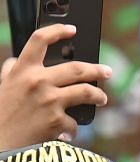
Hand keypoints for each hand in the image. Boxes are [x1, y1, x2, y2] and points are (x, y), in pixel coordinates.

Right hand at [0, 24, 110, 146]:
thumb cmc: (1, 113)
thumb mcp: (2, 86)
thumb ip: (11, 71)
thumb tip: (16, 60)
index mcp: (22, 70)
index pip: (39, 40)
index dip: (57, 30)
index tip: (72, 29)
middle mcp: (37, 81)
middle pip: (77, 68)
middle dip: (97, 69)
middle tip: (107, 71)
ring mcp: (49, 101)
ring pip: (86, 91)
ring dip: (98, 95)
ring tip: (102, 98)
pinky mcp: (56, 121)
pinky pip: (73, 122)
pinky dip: (72, 128)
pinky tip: (68, 132)